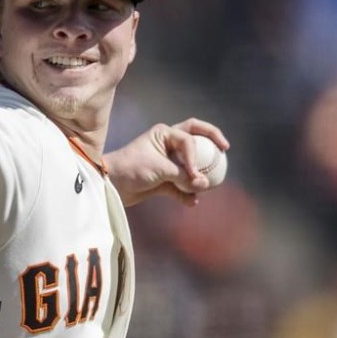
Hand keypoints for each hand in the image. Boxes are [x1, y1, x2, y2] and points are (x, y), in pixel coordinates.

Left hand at [105, 119, 228, 206]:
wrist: (110, 186)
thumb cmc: (131, 169)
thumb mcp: (159, 170)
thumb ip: (184, 176)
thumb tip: (206, 185)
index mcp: (164, 134)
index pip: (190, 138)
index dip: (197, 156)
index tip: (194, 173)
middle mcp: (167, 145)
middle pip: (196, 138)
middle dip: (212, 141)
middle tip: (226, 149)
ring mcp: (166, 163)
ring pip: (190, 167)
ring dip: (198, 177)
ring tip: (206, 188)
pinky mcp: (162, 181)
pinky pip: (180, 186)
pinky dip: (186, 194)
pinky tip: (191, 203)